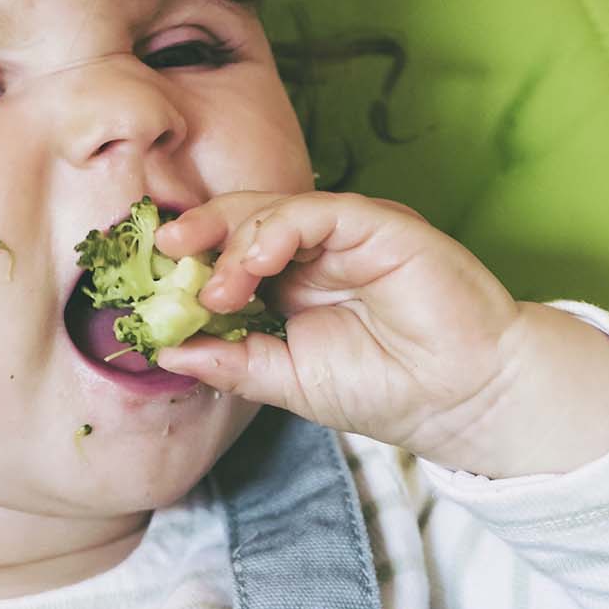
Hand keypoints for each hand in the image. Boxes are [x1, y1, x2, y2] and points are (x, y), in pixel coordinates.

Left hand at [152, 191, 608, 477]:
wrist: (462, 400)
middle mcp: (315, 249)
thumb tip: (166, 349)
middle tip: (163, 255)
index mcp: (291, 282)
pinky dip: (274, 229)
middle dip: (196, 233)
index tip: (146, 284)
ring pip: (270, 207)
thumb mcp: (289, 380)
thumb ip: (232, 361)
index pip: (225, 253)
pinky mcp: (377, 223)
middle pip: (239, 219)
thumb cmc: (387, 389)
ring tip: (218, 286)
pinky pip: (315, 209)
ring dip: (231, 240)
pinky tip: (253, 263)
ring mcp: (346, 233)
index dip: (186, 261)